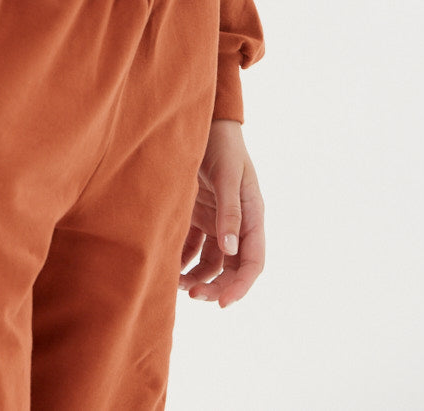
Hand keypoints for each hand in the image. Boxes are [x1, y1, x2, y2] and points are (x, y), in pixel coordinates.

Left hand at [178, 119, 264, 307]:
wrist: (204, 121)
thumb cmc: (222, 144)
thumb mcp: (228, 176)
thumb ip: (230, 211)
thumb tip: (231, 249)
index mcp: (252, 216)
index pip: (253, 262)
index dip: (241, 286)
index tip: (222, 303)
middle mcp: (237, 223)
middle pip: (232, 268)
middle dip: (216, 286)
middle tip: (194, 296)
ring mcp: (217, 220)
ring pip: (212, 262)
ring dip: (199, 277)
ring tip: (178, 284)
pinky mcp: (198, 214)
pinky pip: (193, 246)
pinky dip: (184, 260)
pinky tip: (170, 266)